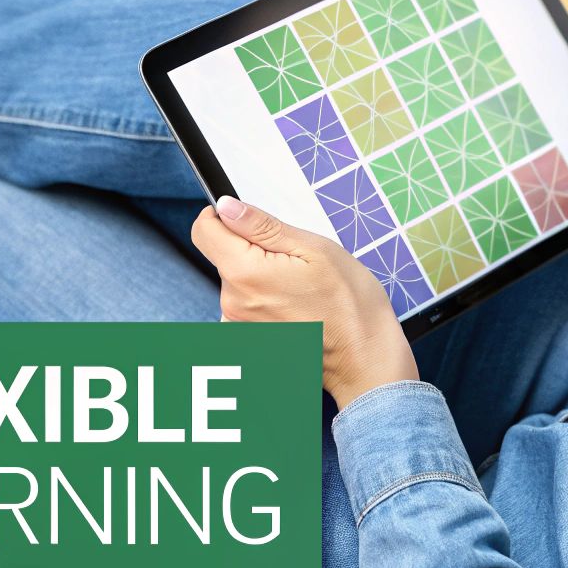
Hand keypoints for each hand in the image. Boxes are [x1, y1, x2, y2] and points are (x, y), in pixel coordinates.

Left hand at [192, 196, 416, 409]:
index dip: (223, 216)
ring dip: (262, 278)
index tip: (247, 220)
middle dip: (254, 251)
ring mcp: (237, 326)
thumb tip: (227, 207)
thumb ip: (262, 226)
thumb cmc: (350, 306)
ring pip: (238, 281)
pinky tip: (294, 311)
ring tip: (299, 292)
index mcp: (246, 273)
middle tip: (296, 265)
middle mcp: (232, 303)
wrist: (363, 360)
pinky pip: (246, 305)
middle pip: (224, 256)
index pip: (204, 231)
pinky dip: (265, 301)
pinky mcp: (246, 340)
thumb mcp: (315, 249)